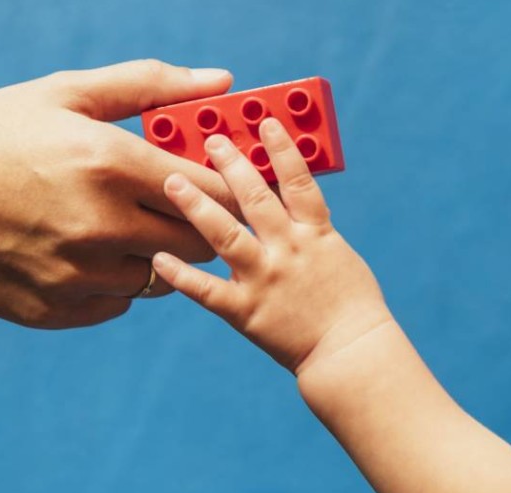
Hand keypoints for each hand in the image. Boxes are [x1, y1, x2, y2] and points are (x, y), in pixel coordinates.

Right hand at [0, 61, 236, 328]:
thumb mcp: (64, 95)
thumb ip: (150, 86)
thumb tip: (224, 82)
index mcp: (111, 164)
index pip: (213, 191)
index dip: (227, 189)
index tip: (222, 183)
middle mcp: (102, 226)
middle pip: (198, 242)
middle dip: (196, 224)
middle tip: (171, 205)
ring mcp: (77, 275)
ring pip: (158, 276)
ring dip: (150, 254)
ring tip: (110, 224)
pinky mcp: (54, 310)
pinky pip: (116, 303)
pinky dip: (110, 281)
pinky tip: (77, 250)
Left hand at [152, 120, 391, 374]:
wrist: (352, 352)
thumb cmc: (352, 306)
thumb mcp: (339, 255)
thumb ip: (311, 228)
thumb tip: (290, 200)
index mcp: (315, 233)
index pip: (297, 180)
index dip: (281, 148)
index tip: (264, 122)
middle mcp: (288, 249)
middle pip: (255, 197)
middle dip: (230, 164)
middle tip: (209, 139)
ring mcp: (265, 279)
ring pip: (225, 234)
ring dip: (196, 205)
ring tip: (171, 181)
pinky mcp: (246, 311)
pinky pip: (207, 290)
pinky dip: (181, 275)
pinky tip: (158, 258)